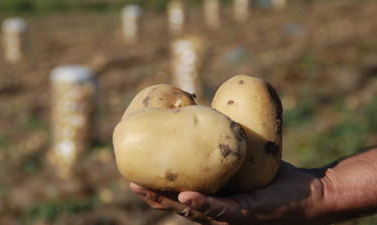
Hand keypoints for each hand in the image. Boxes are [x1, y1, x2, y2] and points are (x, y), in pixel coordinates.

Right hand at [130, 161, 326, 224]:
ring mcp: (229, 217)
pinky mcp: (245, 215)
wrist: (310, 193)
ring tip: (145, 189)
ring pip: (191, 211)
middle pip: (177, 205)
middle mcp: (216, 212)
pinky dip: (201, 204)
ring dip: (167, 201)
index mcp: (212, 199)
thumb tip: (212, 115)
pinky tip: (186, 196)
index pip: (178, 195)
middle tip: (131, 181)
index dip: (156, 186)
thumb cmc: (274, 177)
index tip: (136, 172)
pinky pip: (220, 210)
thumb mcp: (243, 160)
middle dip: (153, 195)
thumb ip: (225, 147)